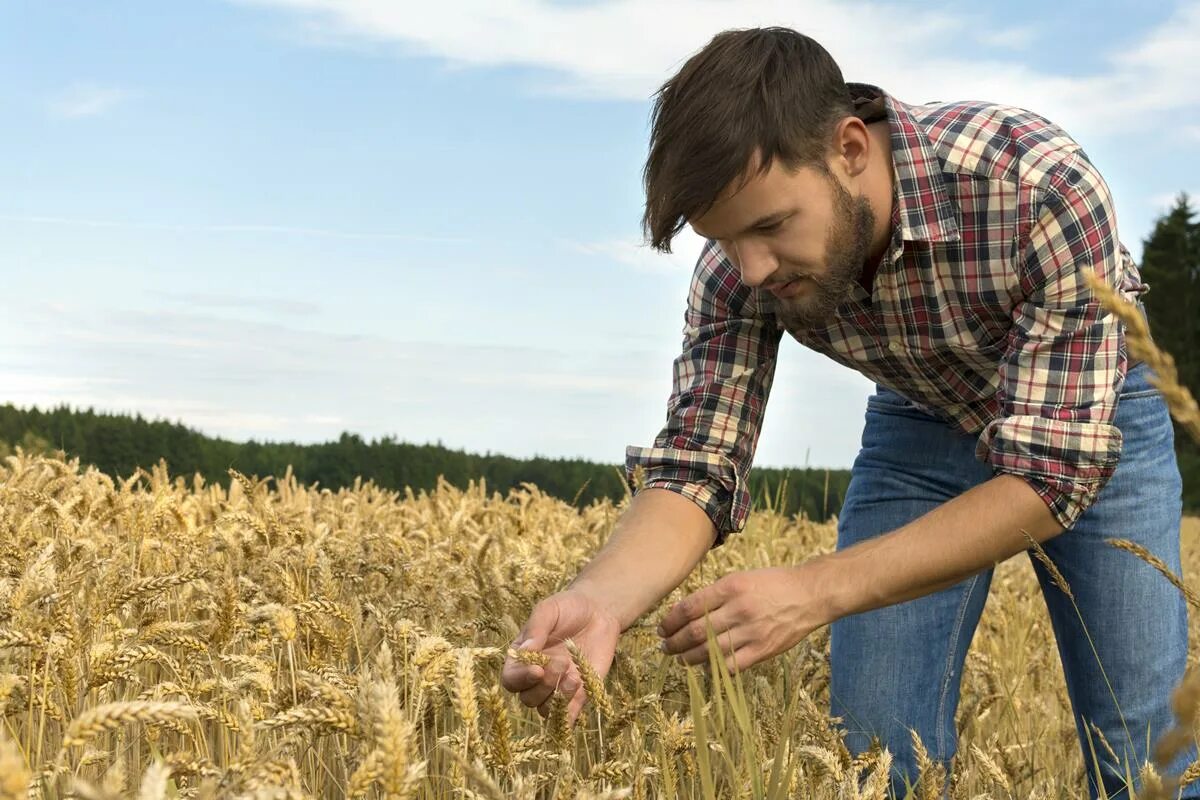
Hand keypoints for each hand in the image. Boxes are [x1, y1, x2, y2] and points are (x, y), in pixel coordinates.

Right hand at [499, 590, 620, 725]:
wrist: (599, 612)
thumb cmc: (568, 608)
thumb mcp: (549, 610)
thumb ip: (537, 628)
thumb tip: (526, 651)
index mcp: (522, 658)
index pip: (511, 679)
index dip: (521, 679)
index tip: (538, 668)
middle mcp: (536, 677)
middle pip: (528, 698)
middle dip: (544, 685)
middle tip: (562, 663)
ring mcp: (557, 687)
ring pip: (546, 710)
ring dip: (558, 699)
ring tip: (574, 677)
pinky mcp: (578, 695)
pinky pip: (569, 715)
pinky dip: (571, 710)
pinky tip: (581, 688)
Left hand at [657, 565, 826, 674]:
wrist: (808, 595)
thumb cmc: (771, 584)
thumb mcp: (740, 578)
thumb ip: (715, 595)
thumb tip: (686, 613)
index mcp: (731, 587)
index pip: (690, 607)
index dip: (670, 620)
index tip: (662, 627)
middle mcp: (739, 609)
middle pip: (696, 632)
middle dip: (674, 642)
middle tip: (665, 645)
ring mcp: (751, 632)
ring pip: (710, 651)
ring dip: (689, 657)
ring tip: (679, 658)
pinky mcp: (763, 650)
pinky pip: (731, 666)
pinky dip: (714, 668)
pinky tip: (706, 666)